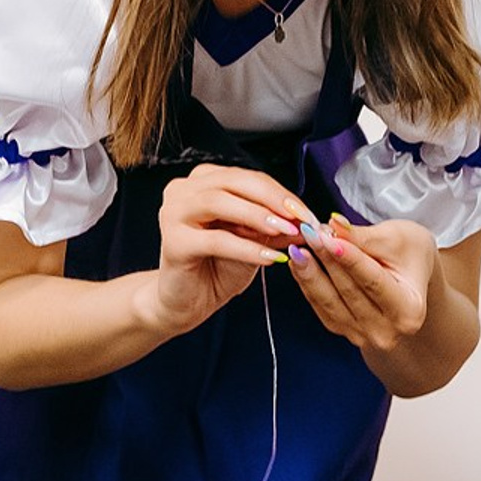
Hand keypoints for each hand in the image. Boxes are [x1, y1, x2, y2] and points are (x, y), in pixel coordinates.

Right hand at [140, 165, 311, 337]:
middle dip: (271, 199)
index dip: (280, 193)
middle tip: (299, 217)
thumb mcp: (253, 241)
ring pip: (218, 203)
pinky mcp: (173, 242)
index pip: (247, 178)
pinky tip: (270, 258)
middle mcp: (183, 191)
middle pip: (233, 182)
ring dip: (257, 216)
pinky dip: (246, 248)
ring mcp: (173, 214)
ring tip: (285, 231)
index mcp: (202, 182)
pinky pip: (215, 239)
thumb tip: (306, 220)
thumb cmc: (217, 267)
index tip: (307, 212)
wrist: (187, 302)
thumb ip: (274, 227)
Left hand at [284, 213, 434, 353]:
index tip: (328, 237)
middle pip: (349, 292)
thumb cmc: (410, 256)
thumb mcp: (397, 239)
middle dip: (326, 259)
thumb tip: (334, 226)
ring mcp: (362, 335)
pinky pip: (320, 307)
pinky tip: (298, 263)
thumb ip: (364, 237)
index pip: (374, 282)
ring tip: (297, 248)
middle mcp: (387, 332)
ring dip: (310, 273)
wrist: (409, 277)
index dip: (349, 259)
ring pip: (329, 302)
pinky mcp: (342, 330)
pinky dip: (307, 283)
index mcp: (410, 312)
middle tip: (309, 233)